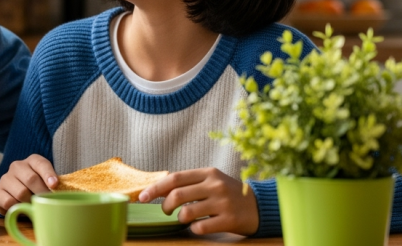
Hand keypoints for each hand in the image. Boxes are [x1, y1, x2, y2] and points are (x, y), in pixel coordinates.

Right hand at [0, 154, 57, 214]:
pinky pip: (9, 202)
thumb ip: (53, 184)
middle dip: (41, 193)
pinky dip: (18, 208)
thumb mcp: (47, 183)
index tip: (54, 185)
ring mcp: (5, 178)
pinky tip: (21, 208)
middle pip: (31, 179)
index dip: (48, 174)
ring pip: (20, 192)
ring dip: (30, 202)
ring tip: (34, 205)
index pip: (41, 163)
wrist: (17, 196)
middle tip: (47, 202)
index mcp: (32, 161)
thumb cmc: (37, 189)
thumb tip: (61, 192)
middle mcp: (17, 166)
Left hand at [138, 167, 258, 235]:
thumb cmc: (228, 193)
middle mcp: (215, 185)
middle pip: (177, 195)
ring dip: (179, 218)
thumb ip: (188, 183)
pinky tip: (197, 227)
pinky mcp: (229, 220)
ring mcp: (223, 202)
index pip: (174, 178)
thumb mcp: (211, 181)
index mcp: (208, 173)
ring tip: (183, 218)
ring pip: (187, 212)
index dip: (155, 188)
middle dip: (165, 206)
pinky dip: (193, 229)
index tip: (142, 197)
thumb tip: (158, 188)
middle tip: (166, 211)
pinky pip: (201, 227)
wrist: (260, 206)